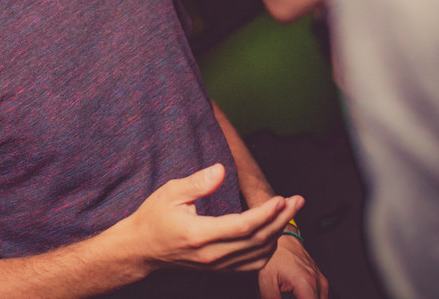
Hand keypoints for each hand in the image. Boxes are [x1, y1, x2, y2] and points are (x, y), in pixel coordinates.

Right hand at [121, 163, 303, 273]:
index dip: (265, 213)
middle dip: (281, 219)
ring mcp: (216, 265)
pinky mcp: (218, 268)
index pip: (242, 226)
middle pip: (257, 240)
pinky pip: (251, 264)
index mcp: (199, 234)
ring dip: (278, 234)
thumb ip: (197, 182)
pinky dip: (267, 249)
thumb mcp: (170, 192)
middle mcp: (211, 254)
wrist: (141, 248)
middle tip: (297, 201)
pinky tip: (273, 233)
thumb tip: (220, 170)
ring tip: (288, 212)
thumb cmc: (154, 217)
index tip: (280, 198)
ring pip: (258, 254)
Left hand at [257, 233, 328, 298]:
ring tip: (289, 293)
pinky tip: (297, 294)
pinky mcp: (320, 279)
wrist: (282, 237)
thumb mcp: (266, 281)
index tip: (286, 298)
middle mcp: (318, 282)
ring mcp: (321, 280)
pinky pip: (319, 296)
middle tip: (286, 295)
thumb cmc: (274, 255)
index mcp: (306, 284)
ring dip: (307, 298)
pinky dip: (309, 297)